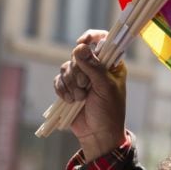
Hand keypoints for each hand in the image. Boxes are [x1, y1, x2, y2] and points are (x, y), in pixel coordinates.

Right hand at [54, 30, 127, 160]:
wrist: (98, 134)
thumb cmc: (109, 111)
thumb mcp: (105, 87)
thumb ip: (93, 67)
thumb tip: (80, 47)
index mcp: (111, 64)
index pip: (102, 40)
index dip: (91, 37)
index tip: (81, 42)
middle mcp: (96, 67)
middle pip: (78, 54)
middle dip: (78, 72)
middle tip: (85, 87)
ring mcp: (81, 77)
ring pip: (66, 67)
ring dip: (71, 84)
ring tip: (80, 98)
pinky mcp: (69, 87)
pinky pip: (59, 80)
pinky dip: (62, 89)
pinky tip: (69, 100)